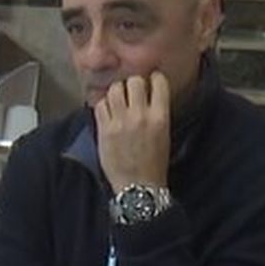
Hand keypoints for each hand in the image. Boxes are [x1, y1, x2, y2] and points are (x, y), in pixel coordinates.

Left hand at [94, 72, 171, 194]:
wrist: (138, 186)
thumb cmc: (154, 163)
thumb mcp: (164, 134)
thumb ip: (156, 113)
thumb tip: (148, 95)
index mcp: (160, 117)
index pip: (158, 82)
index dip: (153, 78)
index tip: (151, 80)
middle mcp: (140, 116)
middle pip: (134, 81)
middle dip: (133, 83)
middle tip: (131, 91)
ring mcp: (120, 122)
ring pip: (115, 89)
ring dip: (116, 91)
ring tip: (117, 99)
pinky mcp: (104, 130)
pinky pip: (100, 105)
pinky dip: (103, 104)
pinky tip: (107, 111)